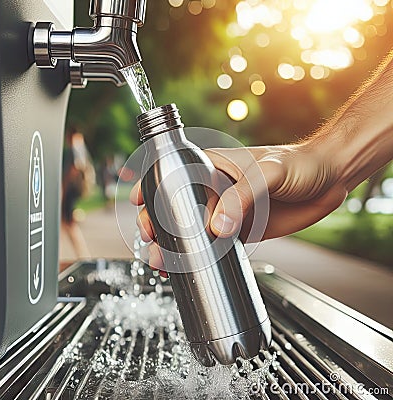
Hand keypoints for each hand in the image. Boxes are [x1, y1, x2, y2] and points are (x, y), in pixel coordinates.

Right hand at [130, 142, 347, 270]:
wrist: (328, 181)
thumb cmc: (300, 164)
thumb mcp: (269, 173)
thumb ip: (242, 197)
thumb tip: (217, 227)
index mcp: (215, 166)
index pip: (174, 175)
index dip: (153, 188)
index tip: (138, 201)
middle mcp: (216, 190)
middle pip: (176, 208)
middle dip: (158, 224)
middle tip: (151, 242)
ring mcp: (227, 212)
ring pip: (191, 230)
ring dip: (174, 246)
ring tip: (162, 262)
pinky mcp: (240, 232)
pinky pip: (214, 246)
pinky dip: (199, 257)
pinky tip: (188, 268)